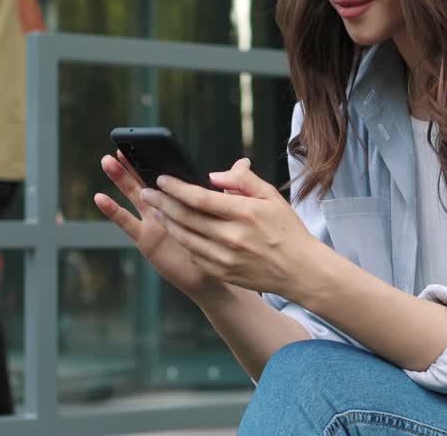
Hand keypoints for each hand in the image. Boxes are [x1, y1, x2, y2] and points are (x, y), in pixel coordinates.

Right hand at [94, 154, 227, 300]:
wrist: (227, 273)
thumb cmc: (231, 242)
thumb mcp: (238, 211)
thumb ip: (239, 186)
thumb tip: (243, 162)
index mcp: (185, 199)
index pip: (169, 175)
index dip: (157, 159)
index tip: (148, 142)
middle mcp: (167, 209)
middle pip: (147, 180)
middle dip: (133, 163)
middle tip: (121, 145)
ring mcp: (154, 223)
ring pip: (134, 195)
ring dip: (120, 178)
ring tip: (107, 161)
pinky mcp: (147, 239)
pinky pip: (128, 223)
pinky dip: (113, 211)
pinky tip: (101, 198)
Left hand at [141, 158, 319, 298]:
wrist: (300, 270)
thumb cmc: (286, 229)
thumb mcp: (270, 196)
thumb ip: (242, 180)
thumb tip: (213, 175)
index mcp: (243, 213)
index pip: (199, 197)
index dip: (176, 187)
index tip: (162, 179)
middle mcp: (231, 236)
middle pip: (185, 217)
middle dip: (161, 203)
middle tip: (146, 192)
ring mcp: (225, 257)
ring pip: (185, 237)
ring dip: (167, 222)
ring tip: (156, 210)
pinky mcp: (223, 272)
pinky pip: (194, 255)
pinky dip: (182, 241)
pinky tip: (177, 231)